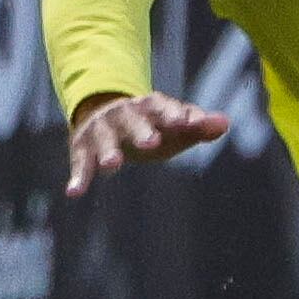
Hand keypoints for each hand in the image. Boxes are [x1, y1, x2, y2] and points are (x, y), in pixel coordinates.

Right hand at [66, 90, 229, 194]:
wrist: (108, 115)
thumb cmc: (153, 126)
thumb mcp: (175, 126)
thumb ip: (198, 127)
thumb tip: (225, 123)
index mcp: (152, 105)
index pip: (164, 107)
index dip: (174, 114)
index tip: (184, 122)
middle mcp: (125, 113)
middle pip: (134, 120)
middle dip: (142, 130)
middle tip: (152, 143)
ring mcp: (102, 129)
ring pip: (105, 139)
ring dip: (109, 151)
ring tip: (113, 165)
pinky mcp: (82, 146)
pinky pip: (80, 162)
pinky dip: (78, 177)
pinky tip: (74, 193)